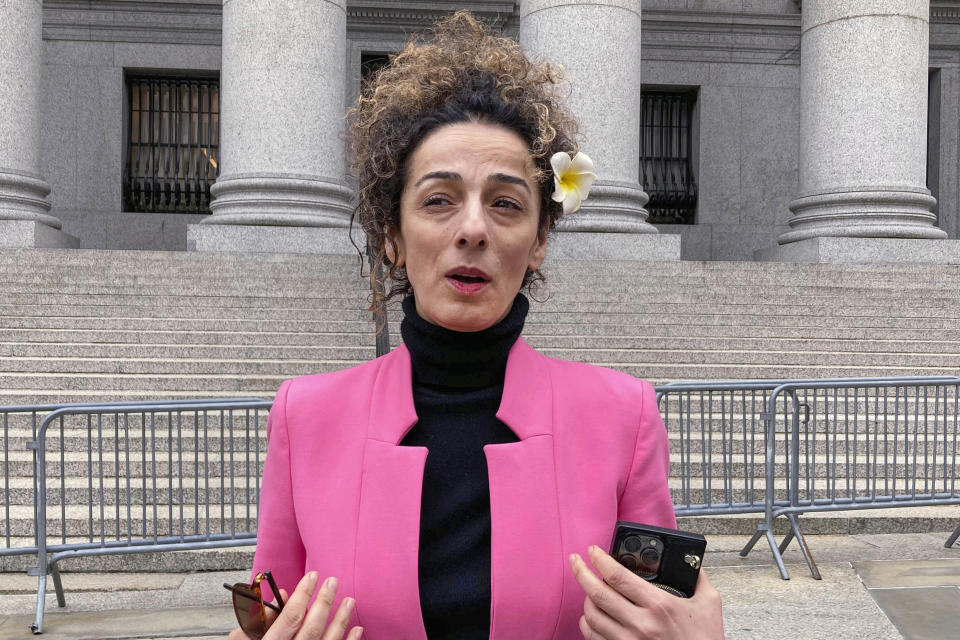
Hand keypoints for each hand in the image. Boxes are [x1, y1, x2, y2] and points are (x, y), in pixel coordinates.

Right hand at [227, 572, 362, 639]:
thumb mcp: (244, 638)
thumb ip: (260, 620)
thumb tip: (285, 596)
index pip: (290, 617)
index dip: (303, 594)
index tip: (313, 576)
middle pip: (312, 628)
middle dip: (324, 602)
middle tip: (333, 582)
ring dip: (341, 620)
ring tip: (349, 601)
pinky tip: (357, 628)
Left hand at [570, 545, 723, 639]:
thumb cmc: (705, 639)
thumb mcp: (709, 604)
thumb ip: (698, 579)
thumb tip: (691, 562)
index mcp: (659, 605)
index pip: (618, 576)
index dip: (600, 560)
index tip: (592, 551)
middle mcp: (640, 624)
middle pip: (598, 594)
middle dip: (581, 573)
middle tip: (575, 561)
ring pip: (592, 616)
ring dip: (585, 599)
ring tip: (587, 588)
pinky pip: (594, 638)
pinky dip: (587, 624)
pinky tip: (590, 615)